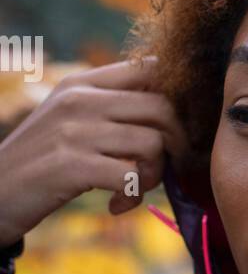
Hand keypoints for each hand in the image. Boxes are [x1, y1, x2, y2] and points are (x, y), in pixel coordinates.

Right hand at [0, 56, 186, 245]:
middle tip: (167, 168)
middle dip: (177, 143)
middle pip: (163, 108)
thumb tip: (172, 108)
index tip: (177, 130)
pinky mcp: (71, 166)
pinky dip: (132, 197)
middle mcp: (79, 100)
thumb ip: (109, 105)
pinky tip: (116, 204)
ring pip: (152, 144)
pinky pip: (131, 177)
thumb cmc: (40, 160)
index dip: (179, 100)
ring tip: (134, 188)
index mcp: (82, 83)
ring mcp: (74, 131)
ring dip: (154, 176)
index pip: (151, 68)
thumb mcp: (68, 118)